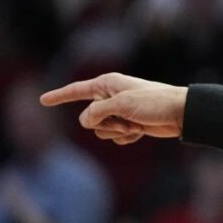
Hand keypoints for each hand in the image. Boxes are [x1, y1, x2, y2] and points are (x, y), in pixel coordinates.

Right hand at [40, 73, 187, 144]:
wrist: (180, 114)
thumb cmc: (154, 102)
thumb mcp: (122, 104)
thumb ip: (97, 112)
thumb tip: (85, 122)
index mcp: (107, 84)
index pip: (76, 90)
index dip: (59, 96)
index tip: (42, 101)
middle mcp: (110, 97)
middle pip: (88, 119)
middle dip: (106, 124)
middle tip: (128, 119)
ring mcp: (118, 112)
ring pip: (100, 131)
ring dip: (118, 132)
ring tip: (136, 125)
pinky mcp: (128, 125)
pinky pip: (115, 138)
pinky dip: (126, 138)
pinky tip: (141, 132)